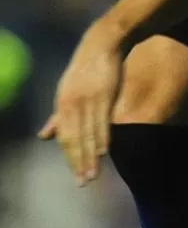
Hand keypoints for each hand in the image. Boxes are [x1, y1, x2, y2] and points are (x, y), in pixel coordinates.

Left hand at [38, 19, 125, 183]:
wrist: (101, 44)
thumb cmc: (84, 70)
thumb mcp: (66, 92)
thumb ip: (58, 117)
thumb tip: (44, 137)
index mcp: (62, 104)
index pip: (65, 137)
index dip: (70, 158)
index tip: (76, 176)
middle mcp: (72, 104)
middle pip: (75, 139)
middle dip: (79, 163)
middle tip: (83, 182)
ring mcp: (88, 100)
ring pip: (89, 133)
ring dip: (91, 156)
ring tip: (94, 174)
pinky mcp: (104, 94)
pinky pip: (103, 120)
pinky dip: (103, 137)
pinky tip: (104, 151)